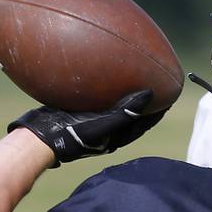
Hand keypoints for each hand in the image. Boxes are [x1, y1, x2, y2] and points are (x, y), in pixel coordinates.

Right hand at [7, 89, 165, 165]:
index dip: (158, 110)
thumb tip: (150, 94)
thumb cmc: (71, 135)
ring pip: (115, 106)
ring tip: (132, 77)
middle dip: (145, 101)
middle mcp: (106, 130)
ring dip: (125, 94)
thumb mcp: (101, 124)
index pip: (144, 122)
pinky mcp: (79, 114)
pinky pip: (97, 99)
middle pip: (132, 114)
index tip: (171, 96)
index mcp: (116, 136)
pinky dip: (104, 89)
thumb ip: (126, 112)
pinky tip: (101, 75)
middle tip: (156, 85)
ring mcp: (92, 122)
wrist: (40, 137)